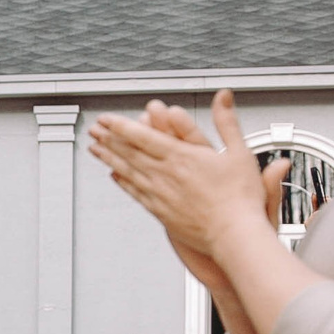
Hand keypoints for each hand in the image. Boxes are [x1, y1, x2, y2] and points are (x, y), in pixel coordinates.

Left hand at [86, 90, 286, 257]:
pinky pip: (136, 193)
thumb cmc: (239, 199)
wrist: (233, 235)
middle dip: (108, 138)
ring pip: (128, 171)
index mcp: (182, 157)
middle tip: (94, 130)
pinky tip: (115, 176)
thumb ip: (227, 121)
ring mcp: (160, 194)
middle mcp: (166, 175)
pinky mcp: (161, 212)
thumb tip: (224, 98)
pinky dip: (123, 182)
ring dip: (109, 158)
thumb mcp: (240, 151)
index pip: (143, 136)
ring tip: (95, 149)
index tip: (107, 119)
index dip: (121, 126)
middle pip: (129, 152)